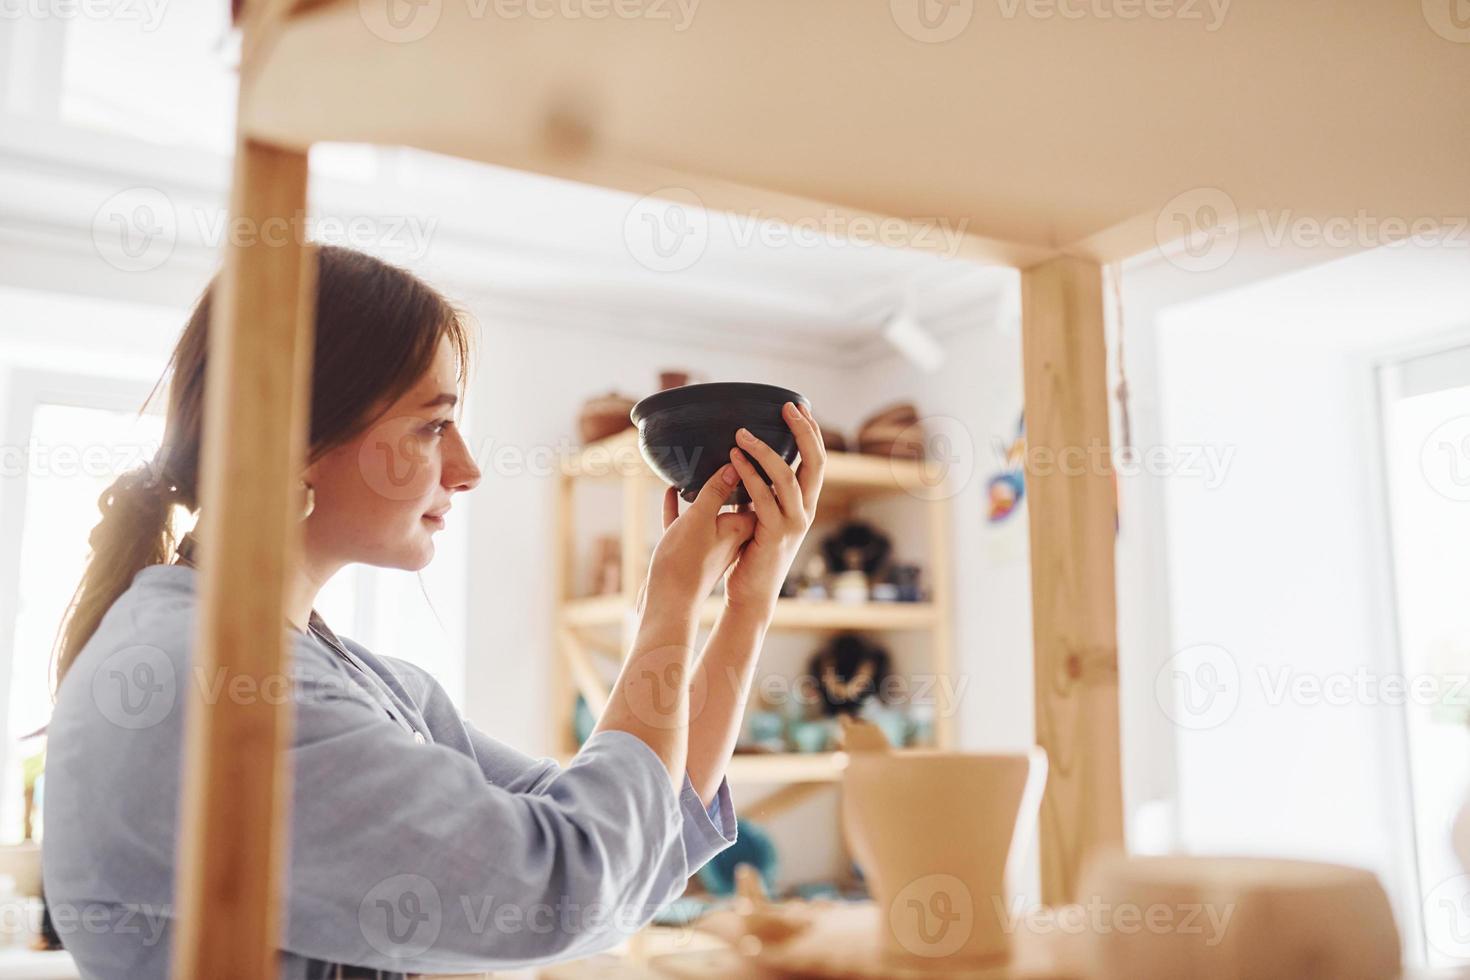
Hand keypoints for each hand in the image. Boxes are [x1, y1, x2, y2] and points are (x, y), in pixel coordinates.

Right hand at [643, 463, 756, 612]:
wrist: (666, 604)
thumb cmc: (685, 561)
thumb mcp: (701, 518)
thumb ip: (716, 491)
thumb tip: (736, 464)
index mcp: (742, 528)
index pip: (759, 493)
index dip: (757, 471)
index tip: (751, 449)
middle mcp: (731, 536)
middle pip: (736, 501)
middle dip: (731, 478)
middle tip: (726, 450)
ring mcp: (709, 544)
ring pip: (710, 511)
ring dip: (703, 491)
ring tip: (695, 466)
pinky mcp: (688, 552)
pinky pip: (687, 522)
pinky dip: (680, 506)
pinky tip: (670, 490)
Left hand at [722, 401, 825, 614]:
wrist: (752, 593)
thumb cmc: (752, 552)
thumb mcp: (762, 515)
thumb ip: (761, 491)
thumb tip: (745, 460)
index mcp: (806, 503)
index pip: (817, 460)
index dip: (811, 432)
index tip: (798, 406)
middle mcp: (806, 510)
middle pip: (816, 462)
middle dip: (803, 431)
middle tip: (786, 407)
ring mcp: (793, 523)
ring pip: (786, 477)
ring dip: (764, 450)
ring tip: (741, 433)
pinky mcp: (774, 534)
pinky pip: (762, 498)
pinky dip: (748, 475)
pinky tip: (733, 460)